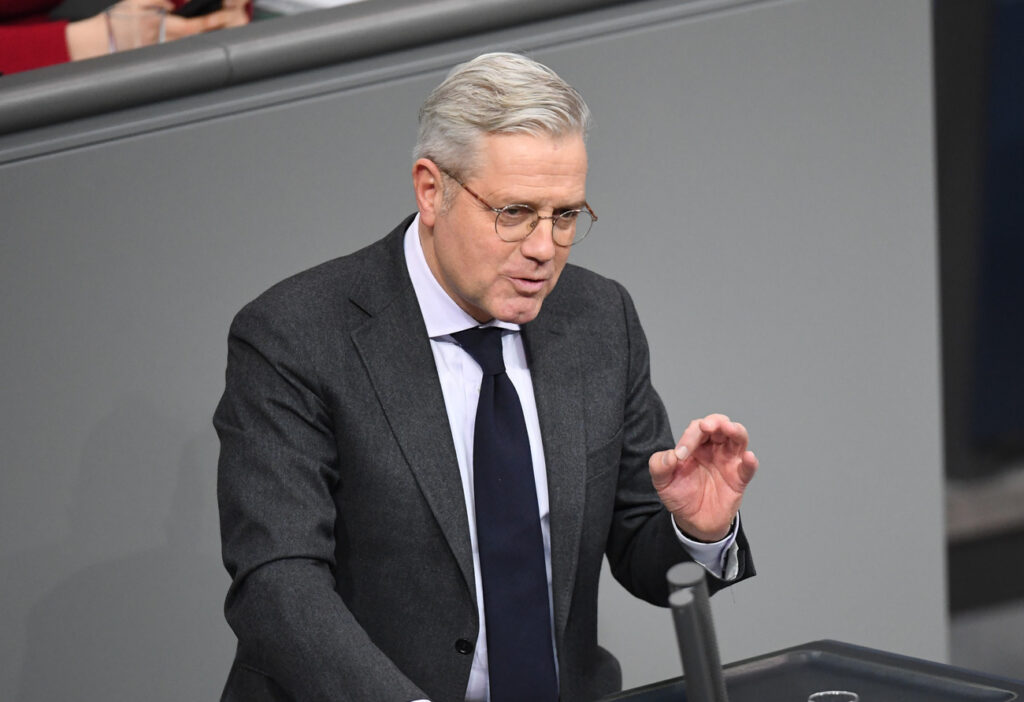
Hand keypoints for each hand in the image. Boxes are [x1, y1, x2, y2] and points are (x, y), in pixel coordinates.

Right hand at [66, 0, 248, 61]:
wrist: (97, 43)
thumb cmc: (114, 21)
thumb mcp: (135, 2)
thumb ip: (158, 1)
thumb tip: (174, 4)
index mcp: (166, 27)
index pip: (198, 26)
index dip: (215, 21)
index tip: (228, 15)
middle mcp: (171, 44)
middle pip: (203, 41)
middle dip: (220, 33)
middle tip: (236, 24)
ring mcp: (168, 55)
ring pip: (195, 50)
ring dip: (211, 43)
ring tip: (226, 32)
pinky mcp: (163, 61)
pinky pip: (184, 57)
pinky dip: (196, 52)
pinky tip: (205, 47)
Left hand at [648, 413, 757, 541]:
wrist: (693, 521)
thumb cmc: (680, 496)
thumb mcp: (662, 482)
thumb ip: (659, 466)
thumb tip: (670, 455)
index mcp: (695, 445)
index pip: (697, 429)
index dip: (689, 436)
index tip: (680, 455)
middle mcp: (714, 449)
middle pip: (721, 425)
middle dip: (715, 421)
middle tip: (707, 426)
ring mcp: (728, 462)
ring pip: (738, 439)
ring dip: (735, 431)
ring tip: (729, 428)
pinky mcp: (739, 479)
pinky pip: (748, 468)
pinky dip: (750, 462)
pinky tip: (748, 457)